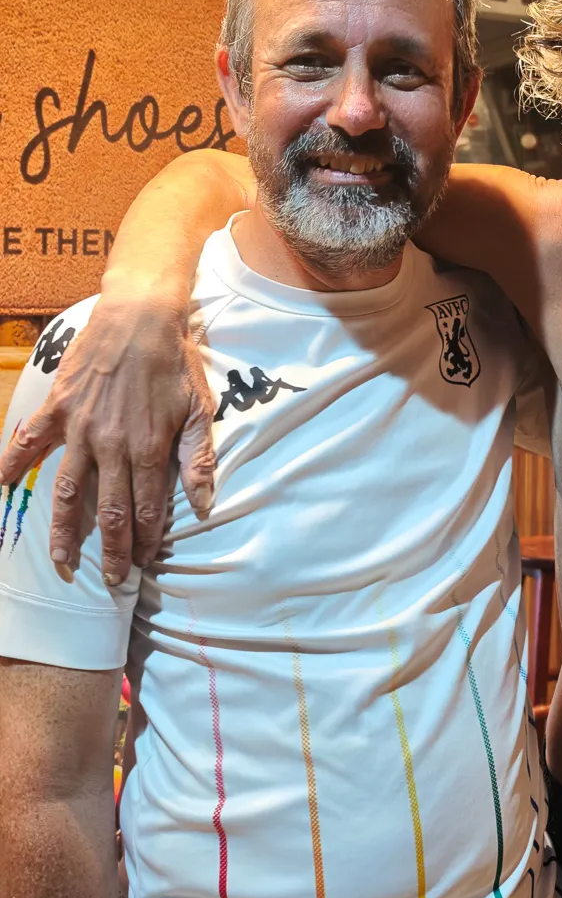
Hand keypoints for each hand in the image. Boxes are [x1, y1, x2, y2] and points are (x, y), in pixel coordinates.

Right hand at [0, 296, 215, 585]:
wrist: (140, 317)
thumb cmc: (173, 363)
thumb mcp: (199, 408)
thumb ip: (198, 458)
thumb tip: (204, 504)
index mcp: (148, 447)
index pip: (147, 508)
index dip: (145, 539)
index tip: (144, 562)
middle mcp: (111, 444)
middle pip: (110, 509)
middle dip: (111, 549)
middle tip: (111, 580)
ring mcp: (81, 427)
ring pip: (69, 489)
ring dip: (64, 528)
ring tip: (61, 559)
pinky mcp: (58, 407)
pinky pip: (31, 440)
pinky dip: (14, 461)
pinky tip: (3, 485)